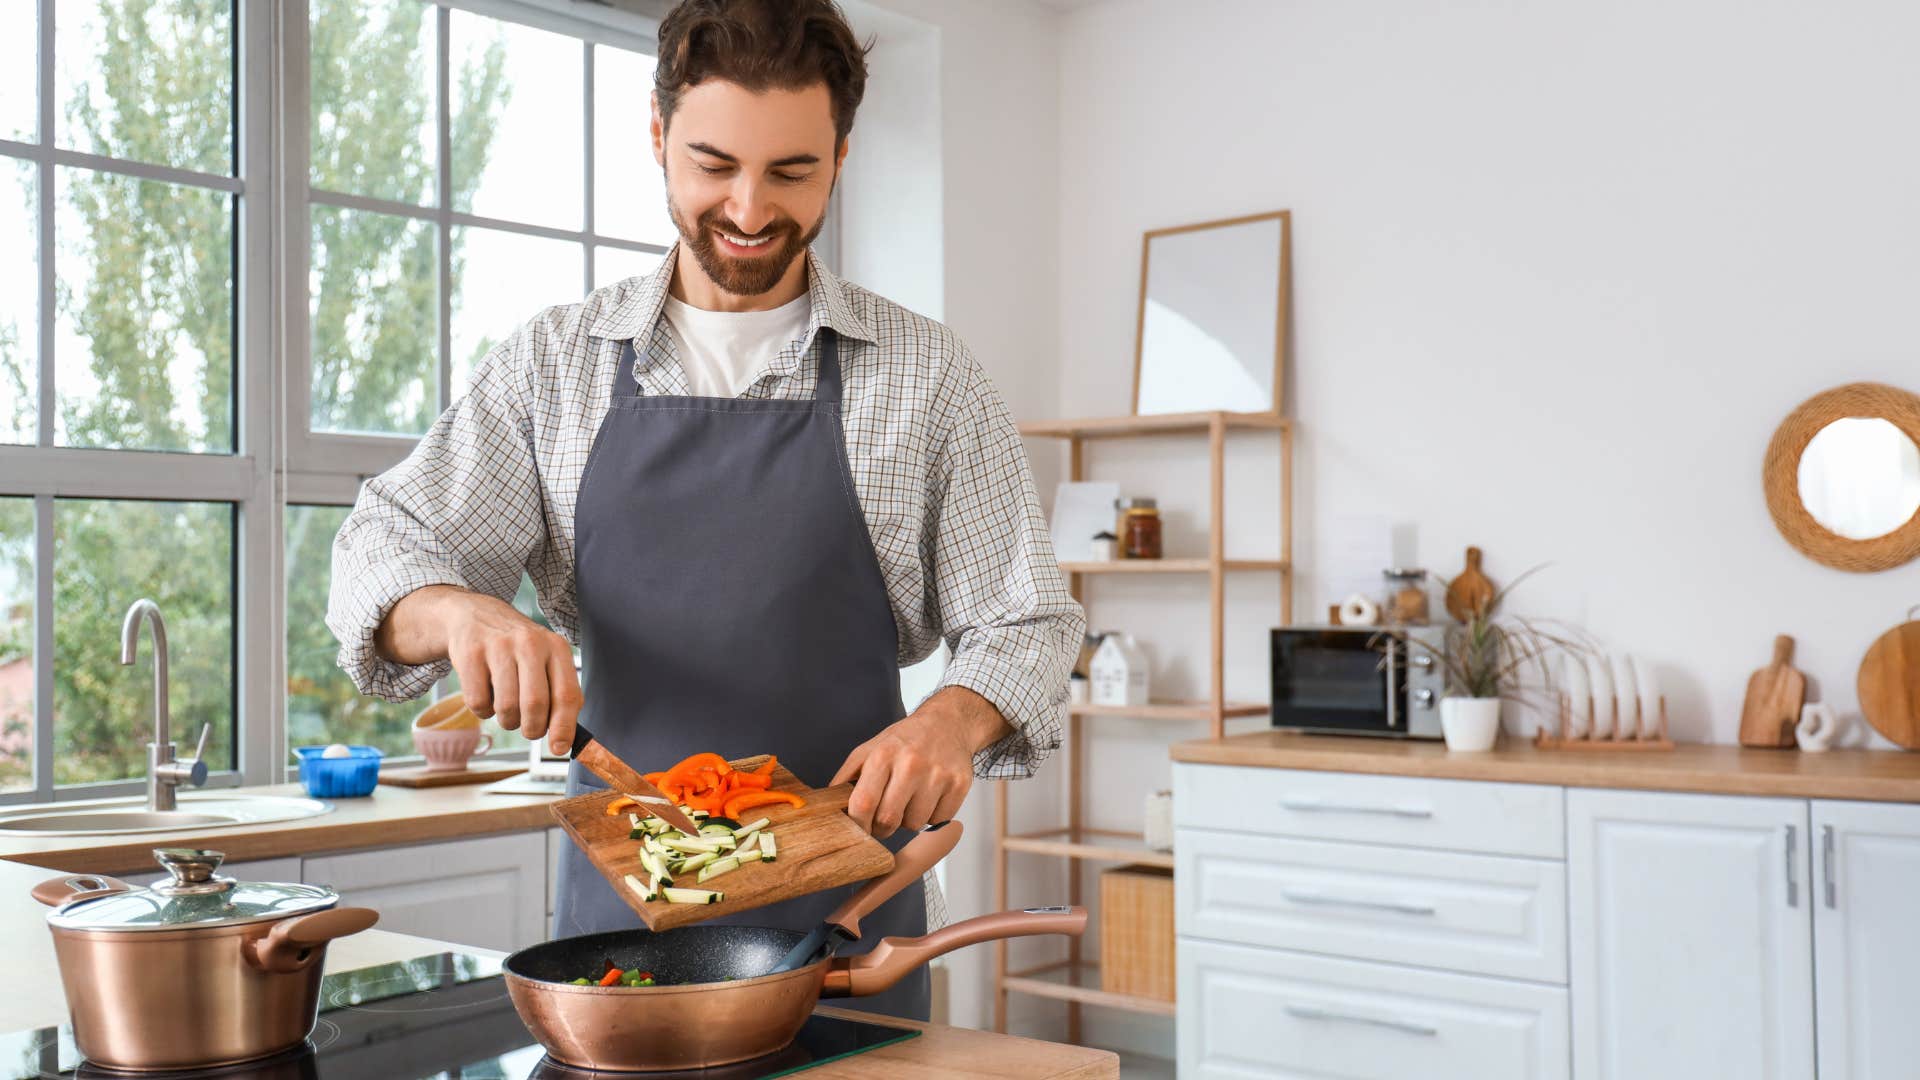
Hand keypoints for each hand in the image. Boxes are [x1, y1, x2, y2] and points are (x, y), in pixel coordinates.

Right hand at [379, 586, 582, 754]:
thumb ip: (560, 695)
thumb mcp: (546, 660)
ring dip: (507, 720)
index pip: (567, 695)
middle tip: (529, 729)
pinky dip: (483, 710)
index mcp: (556, 648)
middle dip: (532, 728)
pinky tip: (486, 693)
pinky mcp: (470, 654)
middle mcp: (530, 644)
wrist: (474, 616)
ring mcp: (498, 647)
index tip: (560, 749)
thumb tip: (565, 740)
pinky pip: (478, 703)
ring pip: (506, 708)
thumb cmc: (517, 649)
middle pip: (535, 705)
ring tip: (507, 707)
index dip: (564, 727)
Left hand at [830, 687, 1010, 838]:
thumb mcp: (869, 750)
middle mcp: (911, 764)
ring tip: (911, 798)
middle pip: (888, 819)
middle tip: (885, 818)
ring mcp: (938, 774)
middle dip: (883, 827)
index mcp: (883, 755)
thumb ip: (846, 778)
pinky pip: (938, 819)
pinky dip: (932, 815)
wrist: (948, 723)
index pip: (863, 804)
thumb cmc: (904, 739)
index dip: (858, 825)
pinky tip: (930, 796)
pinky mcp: (960, 784)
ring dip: (909, 819)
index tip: (859, 829)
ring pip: (914, 824)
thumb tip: (825, 807)